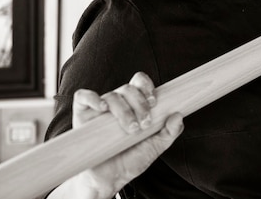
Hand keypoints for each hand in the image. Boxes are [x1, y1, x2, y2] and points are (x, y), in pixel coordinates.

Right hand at [51, 72, 183, 198]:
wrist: (109, 179)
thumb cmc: (132, 160)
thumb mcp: (155, 147)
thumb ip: (170, 132)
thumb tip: (178, 115)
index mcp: (135, 105)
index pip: (140, 82)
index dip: (147, 86)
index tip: (154, 102)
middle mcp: (118, 103)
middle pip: (128, 88)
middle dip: (139, 104)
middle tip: (144, 124)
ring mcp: (99, 108)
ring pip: (112, 96)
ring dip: (124, 110)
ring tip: (130, 129)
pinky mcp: (82, 115)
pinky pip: (83, 97)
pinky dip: (92, 98)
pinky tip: (102, 107)